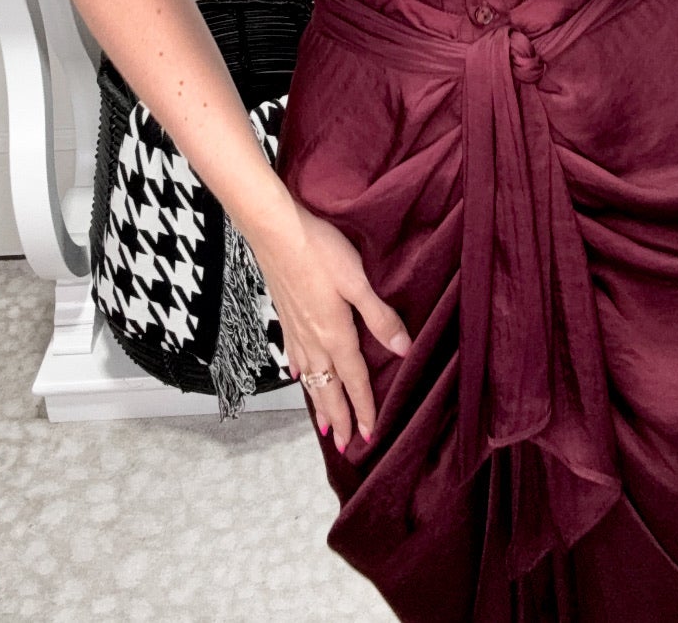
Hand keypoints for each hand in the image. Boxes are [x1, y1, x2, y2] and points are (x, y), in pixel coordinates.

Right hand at [251, 200, 411, 451]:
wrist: (275, 232)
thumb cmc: (320, 251)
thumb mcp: (358, 282)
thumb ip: (380, 317)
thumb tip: (402, 350)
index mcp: (336, 334)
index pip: (354, 380)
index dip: (364, 409)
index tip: (369, 435)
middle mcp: (314, 340)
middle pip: (328, 388)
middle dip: (338, 418)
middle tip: (344, 445)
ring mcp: (295, 329)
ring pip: (309, 378)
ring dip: (318, 403)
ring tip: (323, 426)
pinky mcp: (284, 315)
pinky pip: (293, 356)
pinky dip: (298, 373)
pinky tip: (297, 376)